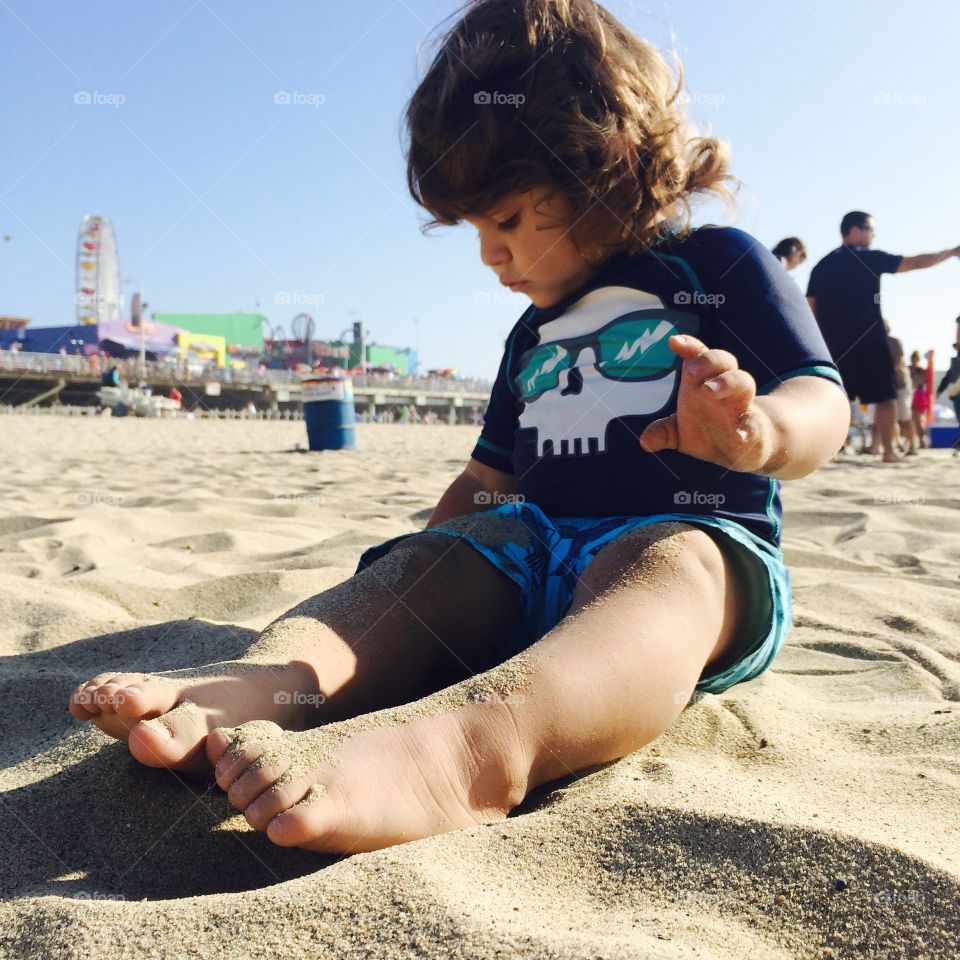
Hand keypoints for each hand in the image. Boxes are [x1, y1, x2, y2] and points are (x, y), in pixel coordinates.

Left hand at [639, 335, 780, 473]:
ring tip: (709, 390)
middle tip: (691, 371)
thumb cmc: (712, 429)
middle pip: (724, 361)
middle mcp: (725, 388)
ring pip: (743, 382)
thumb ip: (664, 432)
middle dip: (708, 361)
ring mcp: (743, 406)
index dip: (689, 346)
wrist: (749, 448)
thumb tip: (644, 441)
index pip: (699, 357)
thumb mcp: (682, 433)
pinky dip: (747, 427)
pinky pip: (754, 423)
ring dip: (727, 383)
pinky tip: (739, 434)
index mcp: (705, 382)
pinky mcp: (756, 428)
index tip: (674, 342)